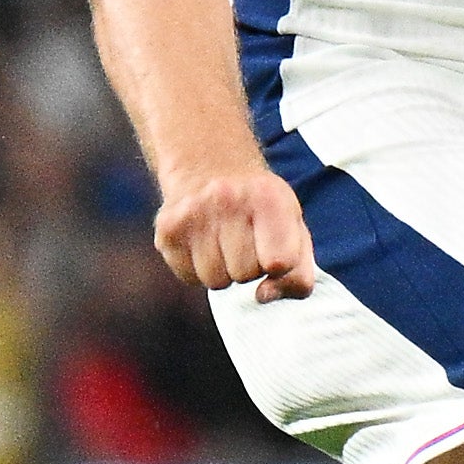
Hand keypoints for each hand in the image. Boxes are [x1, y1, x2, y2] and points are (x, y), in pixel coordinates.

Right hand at [154, 162, 316, 299]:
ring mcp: (192, 213)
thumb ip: (297, 274)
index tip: (276, 250)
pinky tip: (203, 243)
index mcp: (269, 198)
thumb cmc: (261, 209)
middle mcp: (227, 200)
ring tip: (224, 242)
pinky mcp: (166, 230)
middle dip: (250, 267)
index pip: (280, 263)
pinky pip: (189, 278)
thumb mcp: (294, 229)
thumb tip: (262, 296)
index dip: (280, 266)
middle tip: (246, 240)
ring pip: (216, 281)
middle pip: (245, 274)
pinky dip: (199, 269)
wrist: (209, 167)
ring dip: (224, 271)